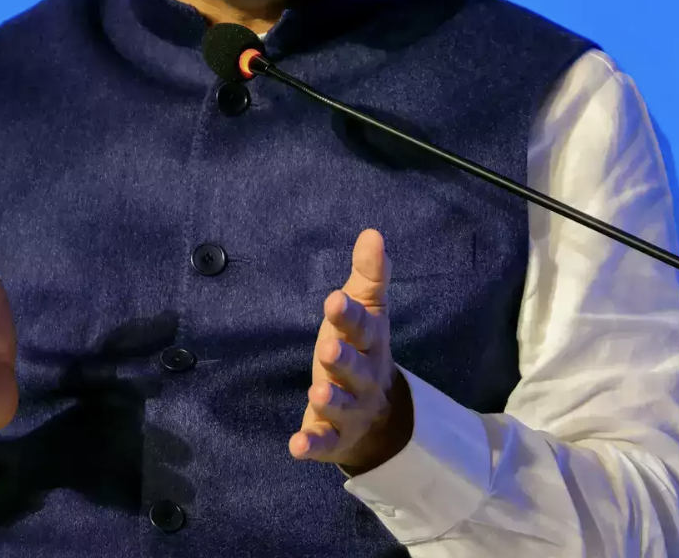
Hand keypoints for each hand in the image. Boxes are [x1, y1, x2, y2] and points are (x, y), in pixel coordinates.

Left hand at [290, 228, 412, 473]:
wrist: (381, 419)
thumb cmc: (363, 352)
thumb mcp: (368, 313)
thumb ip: (369, 275)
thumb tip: (372, 232)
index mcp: (371, 344)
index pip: (364, 327)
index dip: (350, 315)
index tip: (333, 299)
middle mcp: (365, 379)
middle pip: (356, 369)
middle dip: (343, 359)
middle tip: (327, 347)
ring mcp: (351, 411)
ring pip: (342, 406)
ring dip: (331, 399)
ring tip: (317, 390)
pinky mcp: (334, 439)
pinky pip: (324, 443)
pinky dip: (312, 445)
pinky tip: (296, 446)